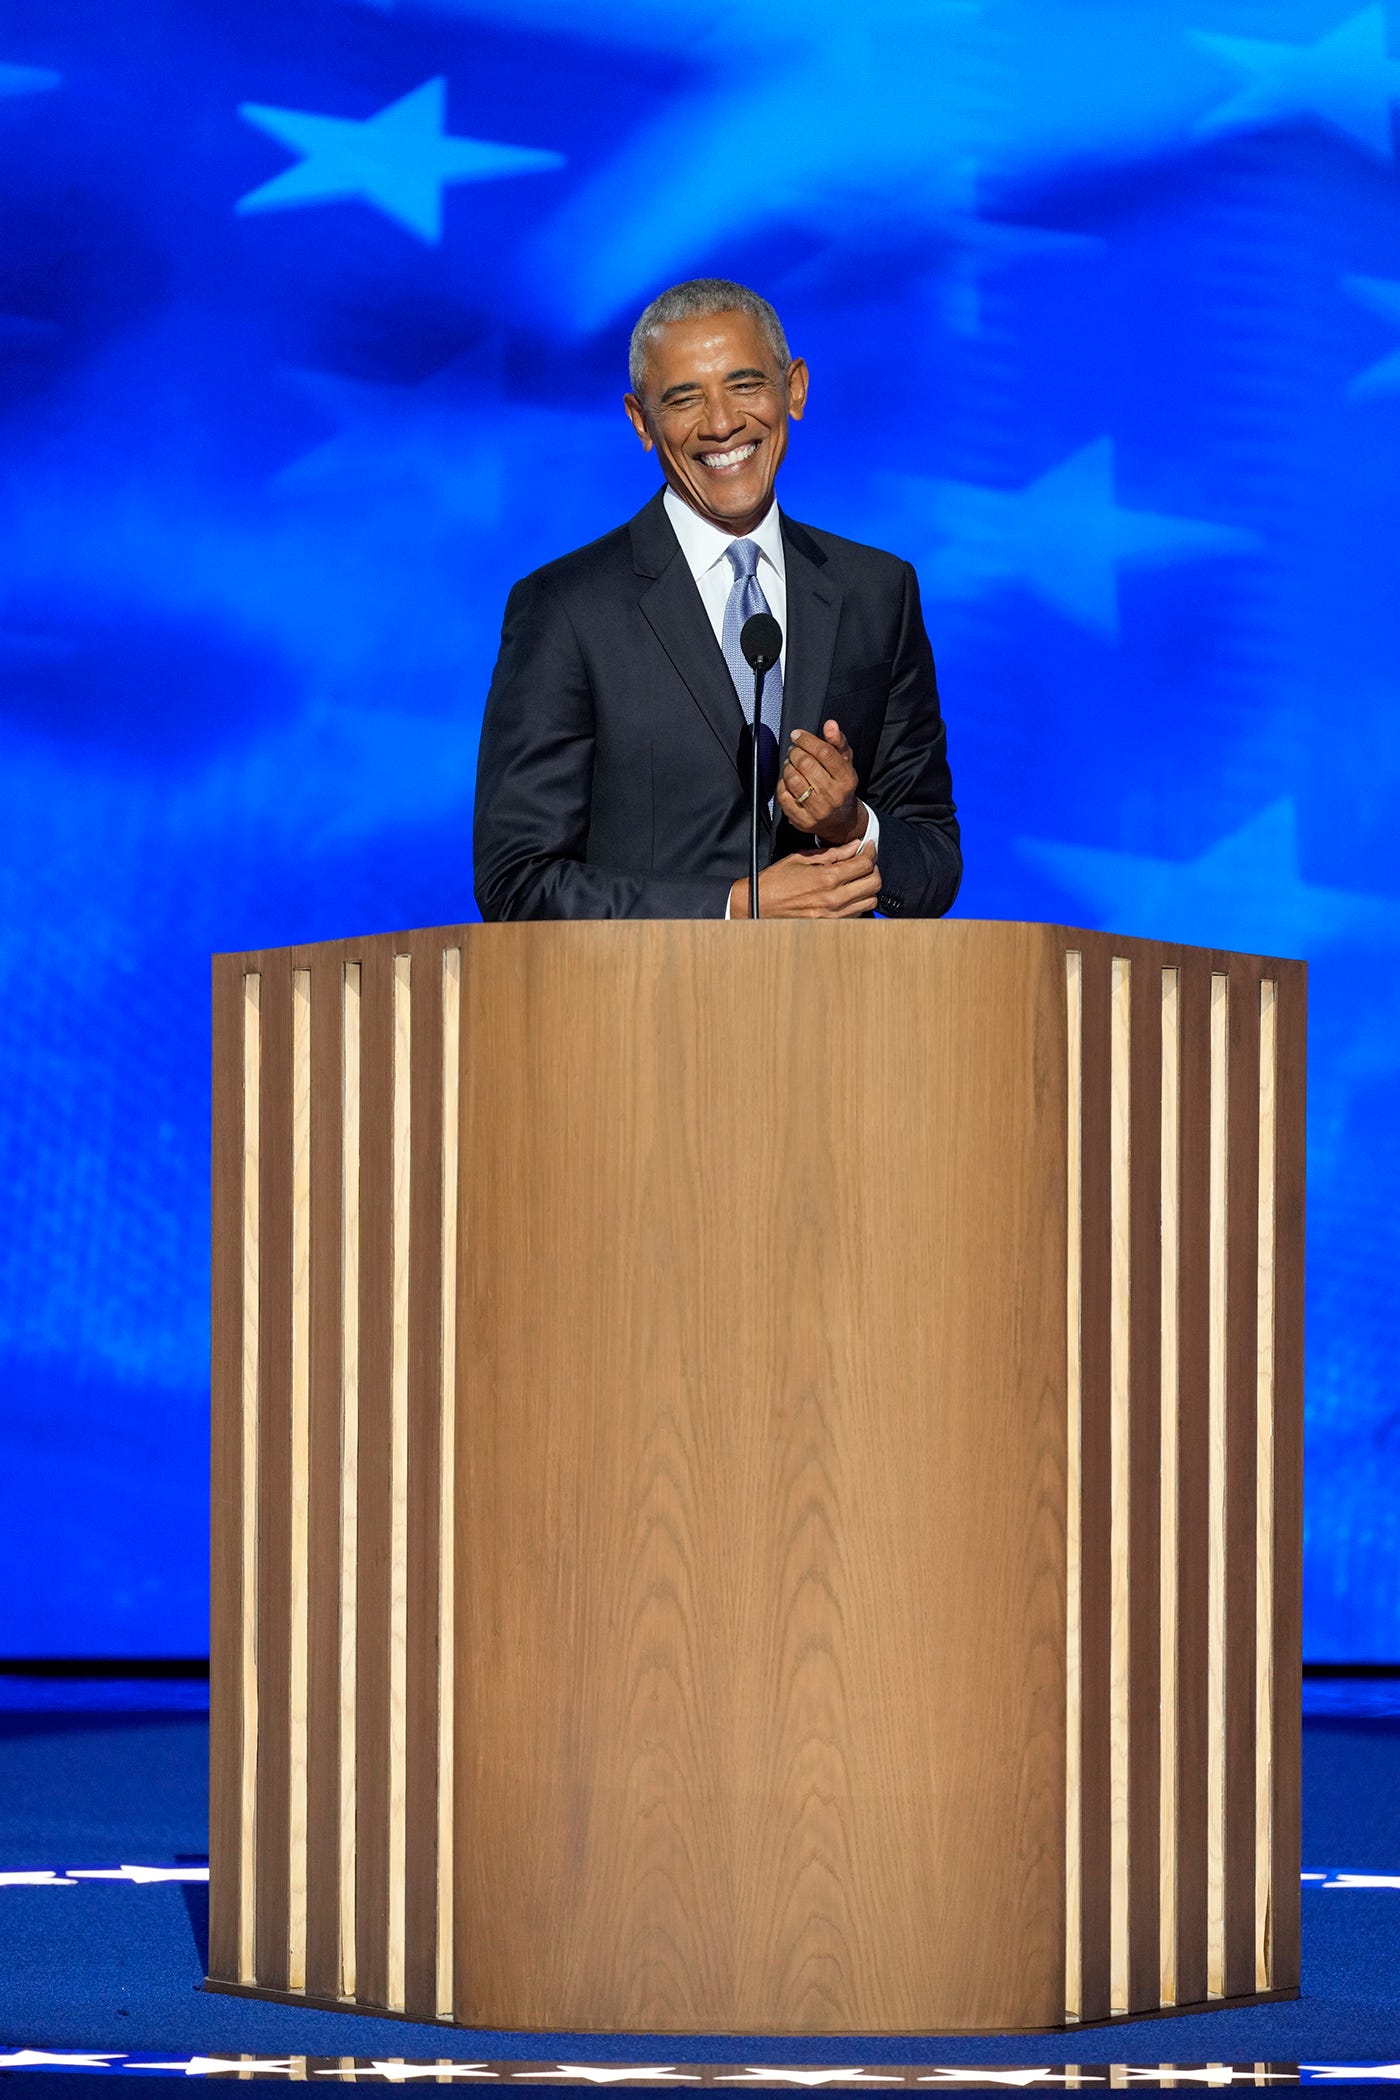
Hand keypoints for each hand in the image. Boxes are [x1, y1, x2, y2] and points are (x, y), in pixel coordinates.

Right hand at [728, 837, 880, 919]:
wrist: (759, 905)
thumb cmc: (776, 881)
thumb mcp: (802, 858)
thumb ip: (832, 853)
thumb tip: (854, 846)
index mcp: (827, 878)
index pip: (865, 864)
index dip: (870, 852)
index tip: (868, 847)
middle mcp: (834, 898)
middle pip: (874, 883)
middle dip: (873, 869)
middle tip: (864, 862)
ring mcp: (833, 914)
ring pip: (869, 901)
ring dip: (867, 888)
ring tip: (856, 879)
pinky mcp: (830, 924)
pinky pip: (856, 913)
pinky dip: (857, 902)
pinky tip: (847, 893)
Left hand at [776, 719, 863, 844]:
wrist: (840, 820)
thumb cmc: (840, 786)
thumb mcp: (845, 762)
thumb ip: (837, 742)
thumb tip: (830, 725)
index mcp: (847, 778)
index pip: (824, 753)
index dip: (807, 740)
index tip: (797, 735)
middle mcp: (834, 795)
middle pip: (806, 764)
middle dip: (795, 752)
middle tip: (794, 751)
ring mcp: (818, 809)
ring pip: (793, 779)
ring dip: (788, 767)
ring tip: (792, 765)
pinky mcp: (803, 820)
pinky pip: (783, 795)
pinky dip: (782, 784)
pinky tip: (788, 781)